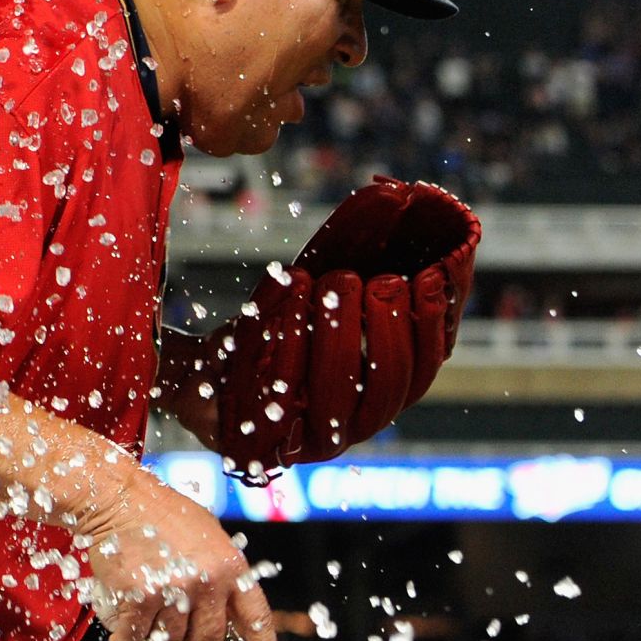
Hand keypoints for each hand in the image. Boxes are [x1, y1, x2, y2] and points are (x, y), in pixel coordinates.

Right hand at [77, 472, 279, 640]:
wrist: (117, 496)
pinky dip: (126, 640)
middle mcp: (208, 580)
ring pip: (169, 640)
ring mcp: (175, 589)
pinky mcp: (141, 595)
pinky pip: (135, 636)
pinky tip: (122, 634)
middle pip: (207, 638)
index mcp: (230, 566)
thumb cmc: (157, 511)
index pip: (255, 619)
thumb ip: (217, 570)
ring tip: (140, 631)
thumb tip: (221, 607)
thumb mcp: (205, 535)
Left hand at [203, 178, 480, 481]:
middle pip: (394, 385)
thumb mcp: (320, 283)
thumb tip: (396, 190)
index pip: (431, 359)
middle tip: (385, 281)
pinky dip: (286, 345)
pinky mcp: (263, 449)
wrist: (202, 373)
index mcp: (386, 386)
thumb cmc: (276, 322)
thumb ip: (359, 246)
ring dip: (341, 334)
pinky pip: (278, 405)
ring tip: (339, 281)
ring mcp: (312, 442)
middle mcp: (359, 421)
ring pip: (341, 399)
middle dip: (392, 329)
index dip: (438, 318)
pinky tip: (290, 299)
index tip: (436, 272)